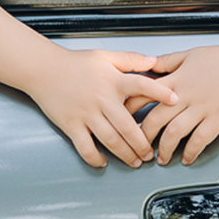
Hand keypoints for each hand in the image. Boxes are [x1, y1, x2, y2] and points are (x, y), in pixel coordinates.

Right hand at [24, 49, 177, 168]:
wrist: (43, 69)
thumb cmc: (74, 63)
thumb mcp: (105, 56)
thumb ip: (131, 59)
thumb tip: (155, 61)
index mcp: (112, 81)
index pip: (141, 86)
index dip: (160, 93)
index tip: (175, 102)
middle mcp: (101, 99)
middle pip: (128, 127)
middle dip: (142, 144)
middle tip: (150, 154)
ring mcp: (86, 114)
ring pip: (111, 140)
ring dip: (125, 154)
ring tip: (134, 162)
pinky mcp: (71, 124)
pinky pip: (85, 147)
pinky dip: (95, 158)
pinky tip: (103, 162)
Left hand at [130, 44, 218, 165]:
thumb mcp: (189, 54)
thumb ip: (168, 62)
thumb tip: (151, 64)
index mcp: (175, 80)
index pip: (143, 95)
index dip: (130, 110)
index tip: (122, 121)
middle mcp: (184, 96)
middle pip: (154, 120)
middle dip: (143, 137)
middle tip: (139, 148)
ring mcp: (201, 108)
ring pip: (174, 133)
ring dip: (164, 150)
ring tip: (161, 159)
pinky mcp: (218, 119)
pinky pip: (199, 140)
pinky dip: (191, 152)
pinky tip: (187, 158)